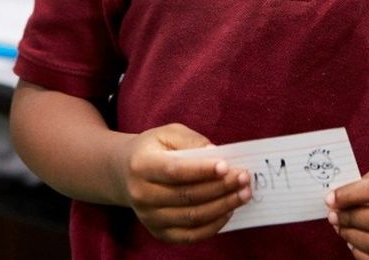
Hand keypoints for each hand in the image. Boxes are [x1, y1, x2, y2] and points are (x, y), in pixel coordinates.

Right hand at [114, 123, 250, 242]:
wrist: (124, 173)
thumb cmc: (153, 149)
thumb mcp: (168, 133)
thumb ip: (191, 141)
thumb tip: (216, 155)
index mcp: (142, 166)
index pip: (175, 171)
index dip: (202, 170)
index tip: (226, 166)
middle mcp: (142, 195)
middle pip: (187, 196)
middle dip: (220, 188)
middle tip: (244, 178)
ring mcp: (149, 218)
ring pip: (191, 217)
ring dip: (222, 206)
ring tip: (243, 194)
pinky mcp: (158, 232)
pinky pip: (190, 235)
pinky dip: (212, 226)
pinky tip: (228, 211)